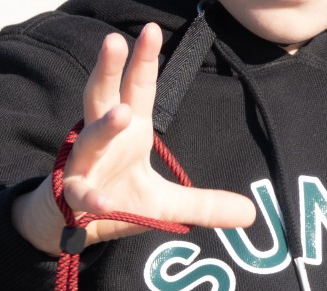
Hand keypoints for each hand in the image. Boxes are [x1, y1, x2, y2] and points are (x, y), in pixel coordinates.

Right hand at [13, 24, 255, 254]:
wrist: (73, 225)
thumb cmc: (118, 199)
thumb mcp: (167, 205)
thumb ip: (206, 204)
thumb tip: (252, 214)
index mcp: (129, 132)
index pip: (137, 89)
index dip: (144, 61)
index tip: (152, 30)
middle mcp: (103, 140)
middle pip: (103, 97)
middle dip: (108, 70)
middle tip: (115, 41)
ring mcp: (85, 166)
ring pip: (90, 140)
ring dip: (105, 127)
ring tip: (121, 113)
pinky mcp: (74, 197)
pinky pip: (83, 196)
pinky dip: (94, 199)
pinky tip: (106, 202)